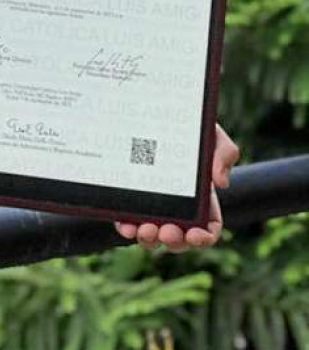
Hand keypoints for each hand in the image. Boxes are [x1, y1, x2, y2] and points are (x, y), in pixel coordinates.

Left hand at [113, 123, 239, 251]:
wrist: (154, 108)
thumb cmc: (189, 125)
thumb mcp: (211, 133)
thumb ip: (225, 152)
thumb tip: (221, 182)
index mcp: (202, 197)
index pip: (208, 227)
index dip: (204, 238)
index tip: (196, 235)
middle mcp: (178, 205)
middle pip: (179, 237)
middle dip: (174, 241)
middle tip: (167, 232)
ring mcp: (153, 203)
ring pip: (153, 234)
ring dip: (150, 240)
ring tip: (145, 230)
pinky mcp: (130, 197)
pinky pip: (127, 220)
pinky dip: (126, 227)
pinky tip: (124, 225)